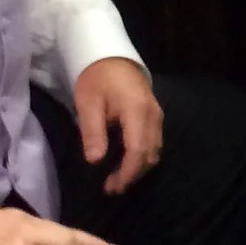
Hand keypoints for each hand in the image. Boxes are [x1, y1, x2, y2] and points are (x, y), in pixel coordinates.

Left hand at [74, 57, 163, 194]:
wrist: (110, 56)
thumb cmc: (96, 79)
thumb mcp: (88, 103)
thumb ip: (93, 132)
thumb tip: (95, 161)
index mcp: (137, 111)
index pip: (137, 150)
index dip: (127, 173)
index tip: (111, 187)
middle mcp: (153, 116)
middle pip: (149, 154)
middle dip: (132, 175)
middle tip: (110, 188)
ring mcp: (157, 115)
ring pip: (155, 150)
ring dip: (138, 168)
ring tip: (117, 178)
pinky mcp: (155, 116)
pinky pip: (154, 142)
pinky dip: (142, 157)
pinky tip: (125, 161)